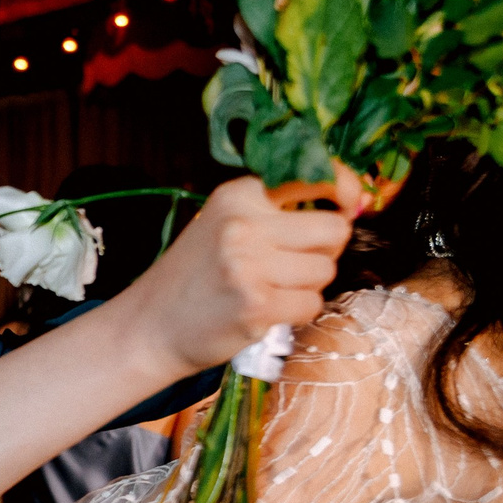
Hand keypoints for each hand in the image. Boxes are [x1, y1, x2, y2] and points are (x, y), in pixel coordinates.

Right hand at [120, 175, 353, 374]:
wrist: (150, 326)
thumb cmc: (195, 275)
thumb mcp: (224, 223)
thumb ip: (276, 210)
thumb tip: (352, 203)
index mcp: (238, 195)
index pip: (315, 176)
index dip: (344, 188)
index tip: (348, 202)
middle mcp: (244, 224)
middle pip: (335, 229)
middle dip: (327, 249)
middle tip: (297, 262)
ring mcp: (250, 266)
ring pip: (326, 271)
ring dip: (308, 285)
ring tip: (272, 289)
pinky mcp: (257, 306)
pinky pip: (312, 304)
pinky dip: (297, 312)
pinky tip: (266, 311)